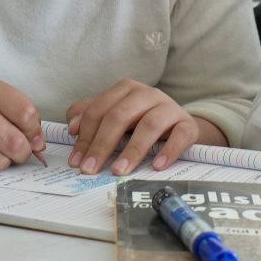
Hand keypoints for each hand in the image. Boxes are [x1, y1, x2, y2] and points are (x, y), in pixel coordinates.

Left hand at [65, 79, 224, 174]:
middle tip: (90, 169)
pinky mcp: (188, 124)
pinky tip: (157, 166)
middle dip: (102, 144)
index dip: (85, 136)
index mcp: (126, 89)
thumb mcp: (116, 116)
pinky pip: (180, 135)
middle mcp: (148, 94)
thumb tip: (73, 127)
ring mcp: (169, 108)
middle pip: (120, 115)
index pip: (99, 110)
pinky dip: (168, 150)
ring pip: (149, 125)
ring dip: (132, 150)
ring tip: (119, 171)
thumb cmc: (141, 122)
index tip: (76, 162)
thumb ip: (91, 116)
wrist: (180, 126)